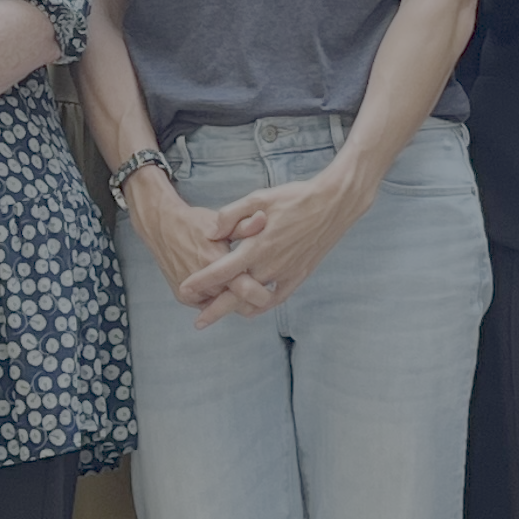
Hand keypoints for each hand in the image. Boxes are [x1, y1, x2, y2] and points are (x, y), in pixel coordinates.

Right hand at [122, 171, 251, 326]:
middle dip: (252, 300)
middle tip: (263, 290)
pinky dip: (219, 298)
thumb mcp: (220, 222)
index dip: (264, 292)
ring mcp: (193, 293)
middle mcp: (204, 283)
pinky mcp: (185, 297)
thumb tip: (264, 218)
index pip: (247, 290)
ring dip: (235, 299)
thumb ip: (244, 226)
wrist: (160, 226)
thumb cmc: (194, 222)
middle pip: (239, 304)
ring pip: (225, 306)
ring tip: (244, 285)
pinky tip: (225, 286)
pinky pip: (210, 305)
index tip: (273, 288)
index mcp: (217, 264)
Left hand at [183, 163, 377, 319]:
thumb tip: (210, 233)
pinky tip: (252, 308)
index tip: (184, 290)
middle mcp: (270, 265)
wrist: (333, 204)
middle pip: (236, 295)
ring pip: (256, 300)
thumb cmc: (294, 197)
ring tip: (222, 314)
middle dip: (214, 309)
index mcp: (257, 246)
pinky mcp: (300, 274)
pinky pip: (278, 297)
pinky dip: (262, 305)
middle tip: (197, 321)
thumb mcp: (258, 198)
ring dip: (238, 309)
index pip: (222, 270)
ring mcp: (286, 272)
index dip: (201, 282)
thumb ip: (230, 216)